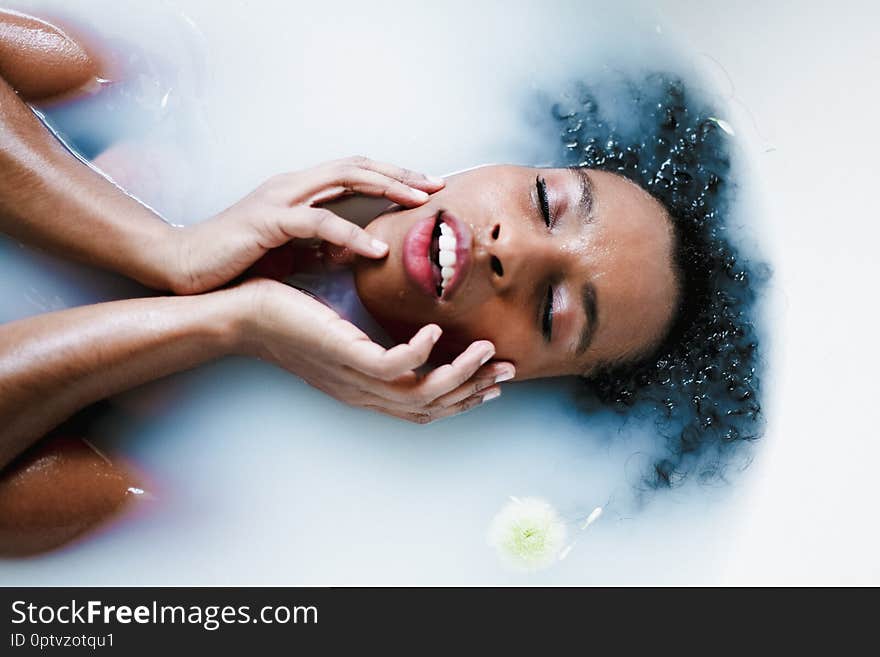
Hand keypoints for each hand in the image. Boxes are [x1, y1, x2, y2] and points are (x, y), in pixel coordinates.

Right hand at [165, 156, 443, 293]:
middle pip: (357, 165)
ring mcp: (279, 198)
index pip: (355, 172)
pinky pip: (317, 222)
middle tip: (437, 186)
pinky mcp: (267, 221)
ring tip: (419, 204)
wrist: (182, 267)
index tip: (428, 189)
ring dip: (385, 188)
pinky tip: (375, 249)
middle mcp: (292, 185)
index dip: (393, 176)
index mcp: (299, 191)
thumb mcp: (289, 251)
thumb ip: (321, 245)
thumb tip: (353, 250)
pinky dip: (350, 233)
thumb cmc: (236, 261)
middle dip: (400, 173)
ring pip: (342, 178)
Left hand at [238, 279, 515, 422]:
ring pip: (420, 392)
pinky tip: (437, 330)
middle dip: (473, 392)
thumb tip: (399, 321)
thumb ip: (369, 336)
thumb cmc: (286, 316)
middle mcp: (362, 391)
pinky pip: (394, 365)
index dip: (462, 397)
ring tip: (488, 351)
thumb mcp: (336, 330)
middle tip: (507, 372)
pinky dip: (422, 352)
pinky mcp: (342, 355)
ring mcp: (353, 377)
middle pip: (430, 407)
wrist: (240, 314)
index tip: (492, 379)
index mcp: (364, 387)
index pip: (423, 405)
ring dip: (460, 374)